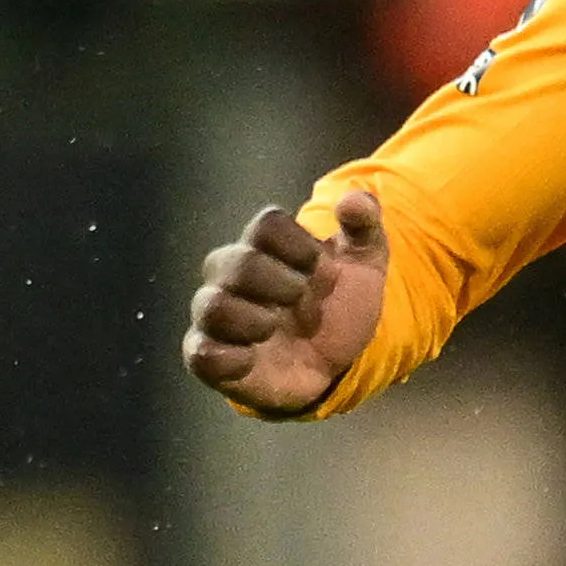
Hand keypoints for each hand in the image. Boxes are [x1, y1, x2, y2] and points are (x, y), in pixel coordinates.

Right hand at [182, 185, 386, 417]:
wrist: (337, 365)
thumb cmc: (338, 308)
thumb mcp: (364, 265)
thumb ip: (364, 226)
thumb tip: (353, 200)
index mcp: (267, 247)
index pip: (267, 225)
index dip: (298, 244)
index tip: (319, 266)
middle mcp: (233, 276)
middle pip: (235, 262)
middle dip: (277, 281)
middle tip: (301, 299)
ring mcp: (219, 318)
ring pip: (210, 305)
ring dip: (249, 317)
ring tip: (273, 328)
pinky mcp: (213, 360)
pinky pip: (201, 354)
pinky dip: (228, 357)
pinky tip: (253, 358)